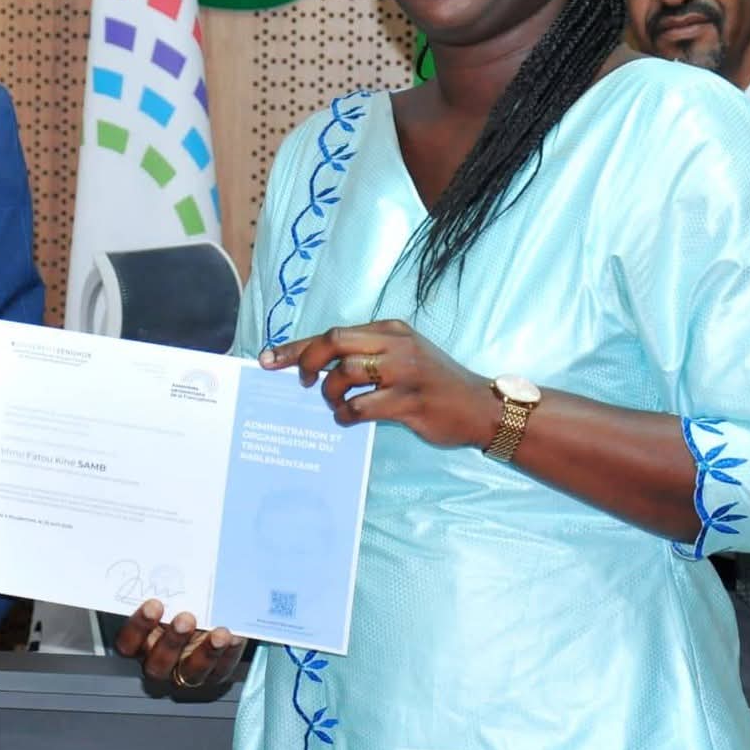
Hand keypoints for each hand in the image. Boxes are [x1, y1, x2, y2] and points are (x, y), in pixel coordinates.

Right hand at [112, 599, 243, 691]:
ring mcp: (186, 672)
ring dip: (205, 653)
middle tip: (186, 618)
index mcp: (140, 643)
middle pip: (158, 663)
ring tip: (219, 634)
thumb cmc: (180, 601)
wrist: (209, 612)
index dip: (139, 627)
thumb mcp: (168, 594)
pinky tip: (234, 637)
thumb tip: (166, 560)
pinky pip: (220, 670)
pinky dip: (228, 654)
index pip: (128, 643)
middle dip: (172, 641)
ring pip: (190, 672)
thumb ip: (164, 588)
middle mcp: (159, 662)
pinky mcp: (213, 674)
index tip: (154, 604)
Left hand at [262, 320, 496, 449]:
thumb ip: (367, 355)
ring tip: (337, 404)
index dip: (296, 347)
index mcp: (390, 330)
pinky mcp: (410, 401)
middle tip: (304, 385)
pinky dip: (347, 414)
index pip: (333, 332)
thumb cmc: (434, 383)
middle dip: (307, 363)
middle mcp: (396, 345)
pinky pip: (363, 406)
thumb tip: (315, 366)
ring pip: (345, 373)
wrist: (481, 407)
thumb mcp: (403, 356)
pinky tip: (350, 418)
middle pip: (334, 342)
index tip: (268, 359)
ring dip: (332, 393)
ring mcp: (405, 372)